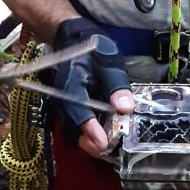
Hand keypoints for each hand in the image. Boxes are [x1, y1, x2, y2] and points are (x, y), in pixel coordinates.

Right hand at [52, 18, 132, 158]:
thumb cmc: (91, 48)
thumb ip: (116, 84)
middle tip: (109, 150)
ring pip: (72, 133)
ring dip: (89, 142)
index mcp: (71, 85)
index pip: (78, 112)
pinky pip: (76, 128)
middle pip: (71, 131)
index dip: (90, 130)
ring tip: (110, 147)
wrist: (73, 39)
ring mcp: (65, 106)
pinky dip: (89, 136)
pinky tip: (106, 135)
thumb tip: (125, 109)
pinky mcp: (71, 109)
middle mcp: (63, 100)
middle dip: (89, 144)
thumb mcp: (108, 60)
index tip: (103, 144)